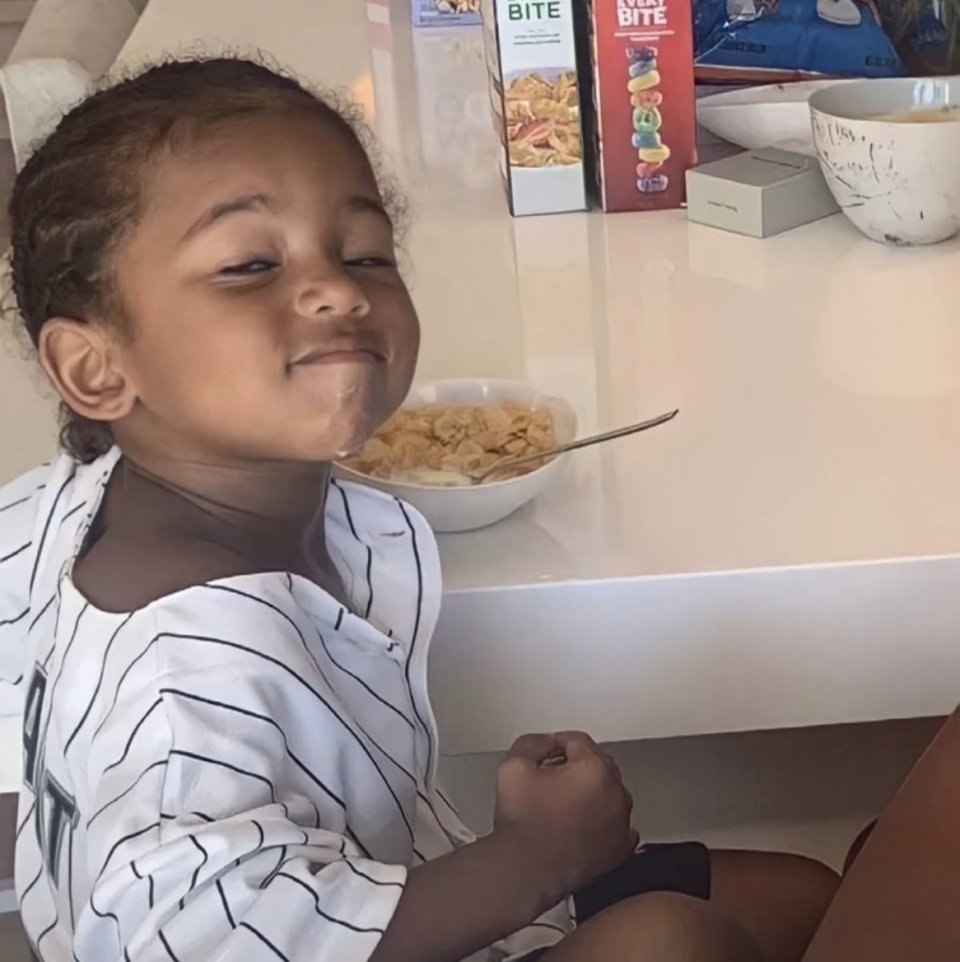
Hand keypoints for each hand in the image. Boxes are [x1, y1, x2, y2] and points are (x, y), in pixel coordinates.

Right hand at [494, 731, 637, 905]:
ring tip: (560, 805)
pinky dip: (601, 822)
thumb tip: (544, 744)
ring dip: (589, 794)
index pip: (577, 741)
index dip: (554, 745)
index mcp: (594, 769)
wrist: (526, 869)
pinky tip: (580, 824)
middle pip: (596, 765)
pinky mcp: (618, 850)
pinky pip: (616, 825)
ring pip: (608, 794)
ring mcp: (620, 824)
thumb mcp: (514, 765)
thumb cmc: (524, 824)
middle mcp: (615, 794)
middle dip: (573, 768)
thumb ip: (532, 742)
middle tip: (548, 779)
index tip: (543, 756)